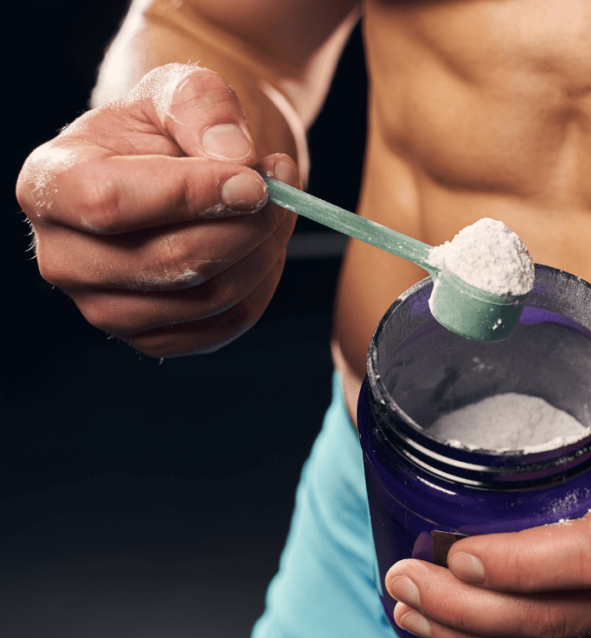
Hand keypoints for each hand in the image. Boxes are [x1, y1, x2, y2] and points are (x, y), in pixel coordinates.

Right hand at [15, 64, 299, 356]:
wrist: (184, 169)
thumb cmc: (174, 126)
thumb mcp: (184, 88)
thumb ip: (205, 106)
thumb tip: (235, 157)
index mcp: (51, 184)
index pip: (109, 203)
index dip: (192, 195)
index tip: (255, 181)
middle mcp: (65, 256)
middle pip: (169, 261)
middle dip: (245, 225)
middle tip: (280, 186)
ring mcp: (106, 307)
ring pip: (207, 296)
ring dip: (263, 250)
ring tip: (275, 206)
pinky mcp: (154, 336)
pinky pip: (228, 323)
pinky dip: (263, 282)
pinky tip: (263, 243)